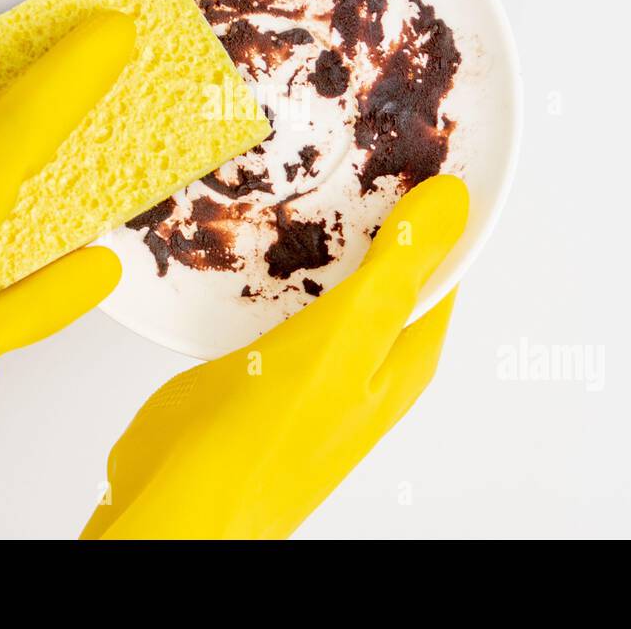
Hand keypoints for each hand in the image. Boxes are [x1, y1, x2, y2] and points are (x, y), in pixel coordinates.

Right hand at [81, 174, 468, 538]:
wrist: (175, 499)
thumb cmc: (264, 443)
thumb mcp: (346, 345)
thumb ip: (397, 276)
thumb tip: (455, 204)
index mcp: (401, 357)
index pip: (441, 263)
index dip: (436, 202)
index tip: (423, 138)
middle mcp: (361, 356)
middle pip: (383, 262)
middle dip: (374, 202)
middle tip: (358, 131)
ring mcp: (307, 355)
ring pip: (325, 272)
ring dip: (319, 225)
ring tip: (305, 156)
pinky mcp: (254, 354)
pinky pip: (275, 289)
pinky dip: (273, 253)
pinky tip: (254, 222)